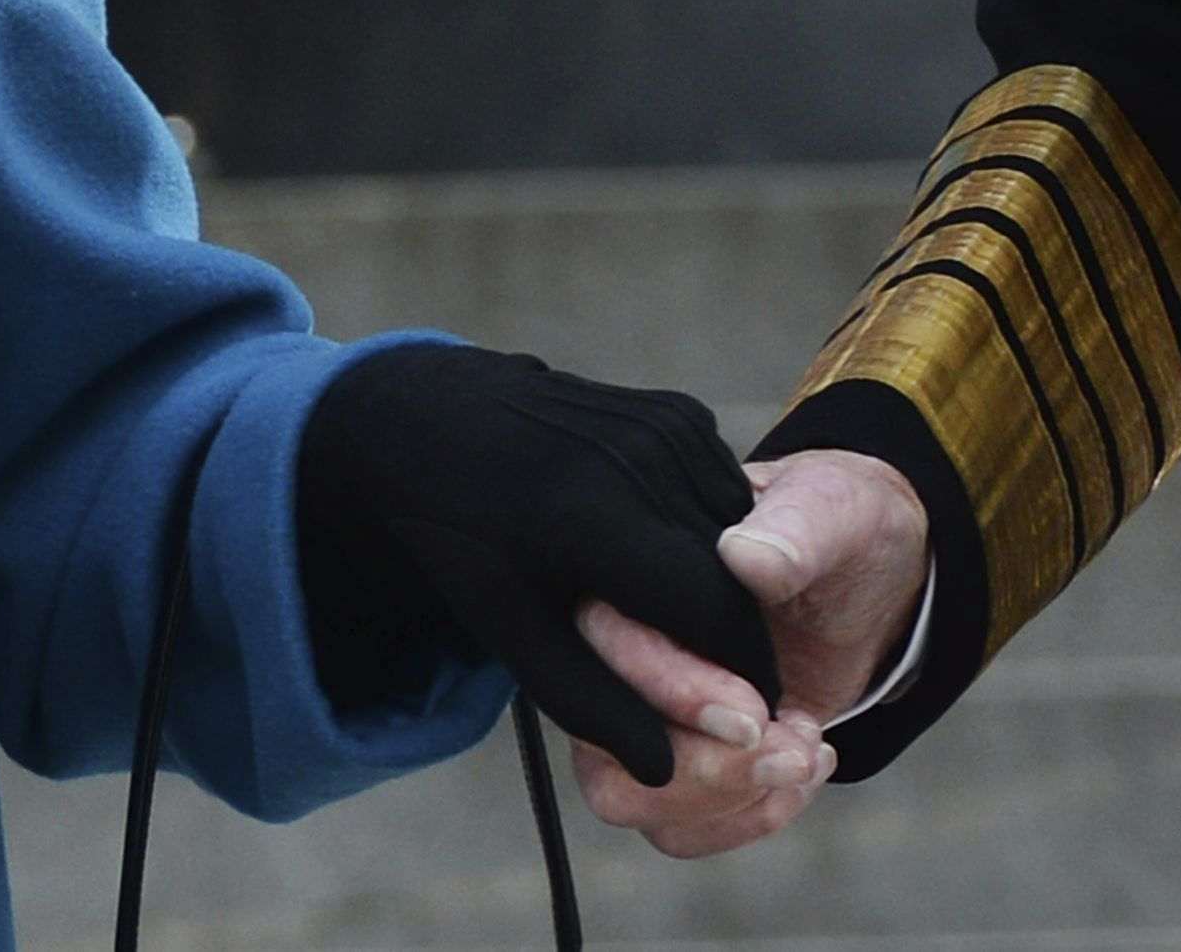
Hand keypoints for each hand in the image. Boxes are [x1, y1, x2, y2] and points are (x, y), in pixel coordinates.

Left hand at [295, 346, 782, 789]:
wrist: (436, 421)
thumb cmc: (467, 540)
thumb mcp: (513, 633)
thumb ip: (592, 706)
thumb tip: (666, 771)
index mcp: (591, 520)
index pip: (714, 614)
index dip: (740, 674)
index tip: (745, 718)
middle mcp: (638, 460)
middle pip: (737, 579)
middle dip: (738, 639)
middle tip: (719, 683)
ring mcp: (662, 425)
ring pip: (739, 537)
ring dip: (731, 588)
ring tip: (683, 621)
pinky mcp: (677, 409)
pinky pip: (724, 493)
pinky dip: (714, 537)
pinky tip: (665, 553)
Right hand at [566, 449, 929, 857]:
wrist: (863, 579)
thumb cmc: (835, 526)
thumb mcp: (830, 509)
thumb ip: (792, 530)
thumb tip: (744, 556)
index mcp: (633, 571)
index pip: (602, 645)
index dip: (668, 689)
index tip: (755, 714)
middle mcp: (619, 648)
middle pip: (601, 743)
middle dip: (701, 767)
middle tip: (791, 749)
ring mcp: (642, 710)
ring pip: (627, 797)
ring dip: (724, 800)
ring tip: (806, 757)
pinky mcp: (680, 758)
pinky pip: (675, 826)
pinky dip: (747, 817)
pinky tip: (806, 767)